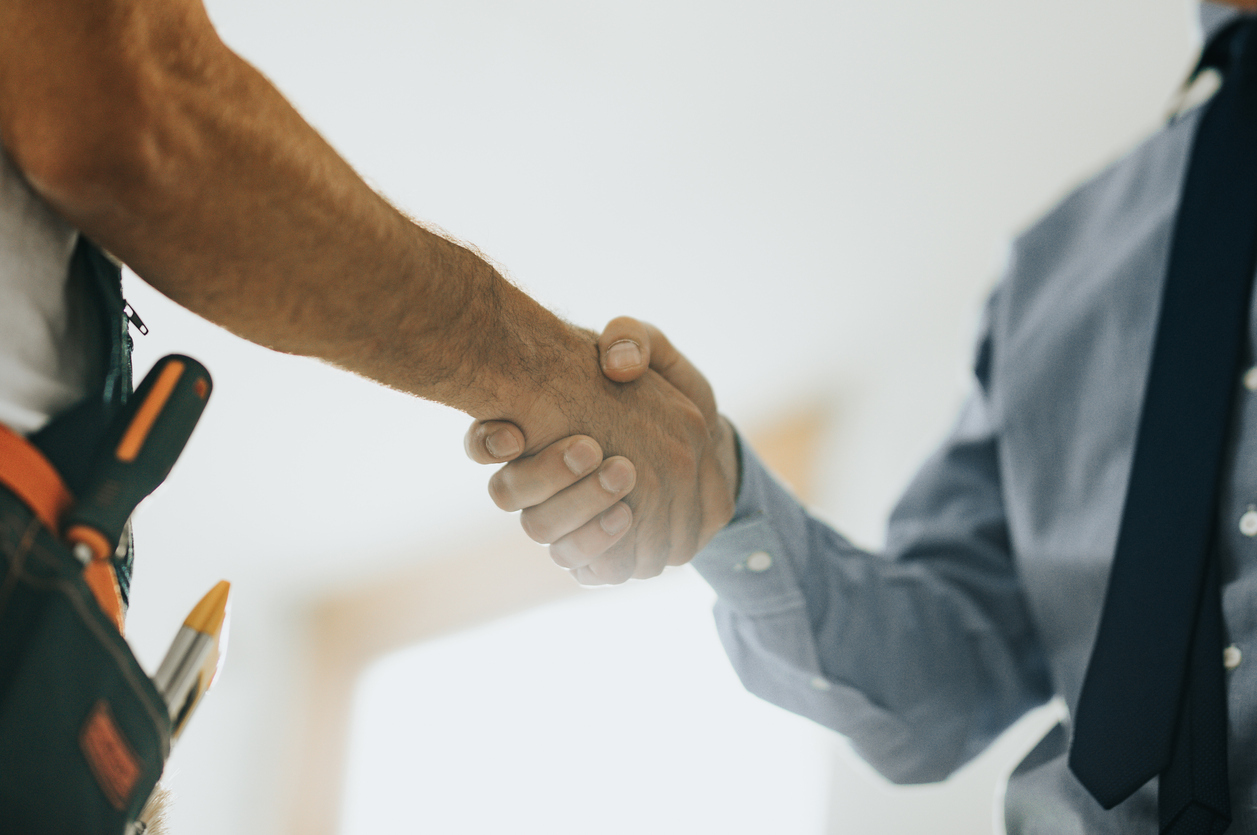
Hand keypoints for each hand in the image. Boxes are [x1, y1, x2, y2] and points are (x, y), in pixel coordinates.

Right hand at [466, 317, 738, 583]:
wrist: (706, 452)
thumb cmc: (665, 396)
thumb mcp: (655, 355)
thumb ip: (632, 340)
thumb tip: (615, 363)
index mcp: (534, 430)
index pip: (483, 440)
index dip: (487, 440)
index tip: (516, 432)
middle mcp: (536, 480)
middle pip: (508, 492)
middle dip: (547, 473)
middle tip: (592, 448)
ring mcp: (562, 521)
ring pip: (542, 531)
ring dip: (577, 508)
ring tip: (625, 476)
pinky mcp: (594, 555)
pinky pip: (580, 566)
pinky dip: (599, 546)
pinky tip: (627, 519)